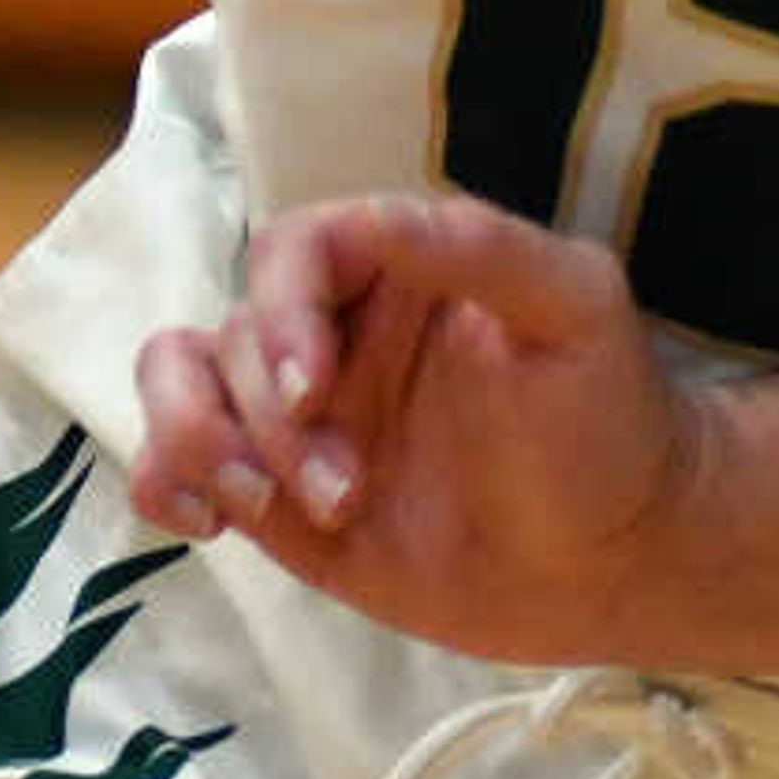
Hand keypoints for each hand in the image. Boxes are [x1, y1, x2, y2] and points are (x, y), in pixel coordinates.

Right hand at [131, 193, 711, 662]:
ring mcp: (299, 415)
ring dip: (200, 442)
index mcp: (401, 269)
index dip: (281, 311)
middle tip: (344, 490)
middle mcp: (338, 331)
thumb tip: (370, 215)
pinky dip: (163, 481)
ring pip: (180, 382)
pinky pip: (176, 463)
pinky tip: (209, 524)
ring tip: (265, 510)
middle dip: (269, 418)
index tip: (311, 391)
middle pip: (236, 331)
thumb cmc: (609, 424)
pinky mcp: (277, 494)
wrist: (615, 563)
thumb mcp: (574, 311)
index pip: (293, 249)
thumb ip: (481, 249)